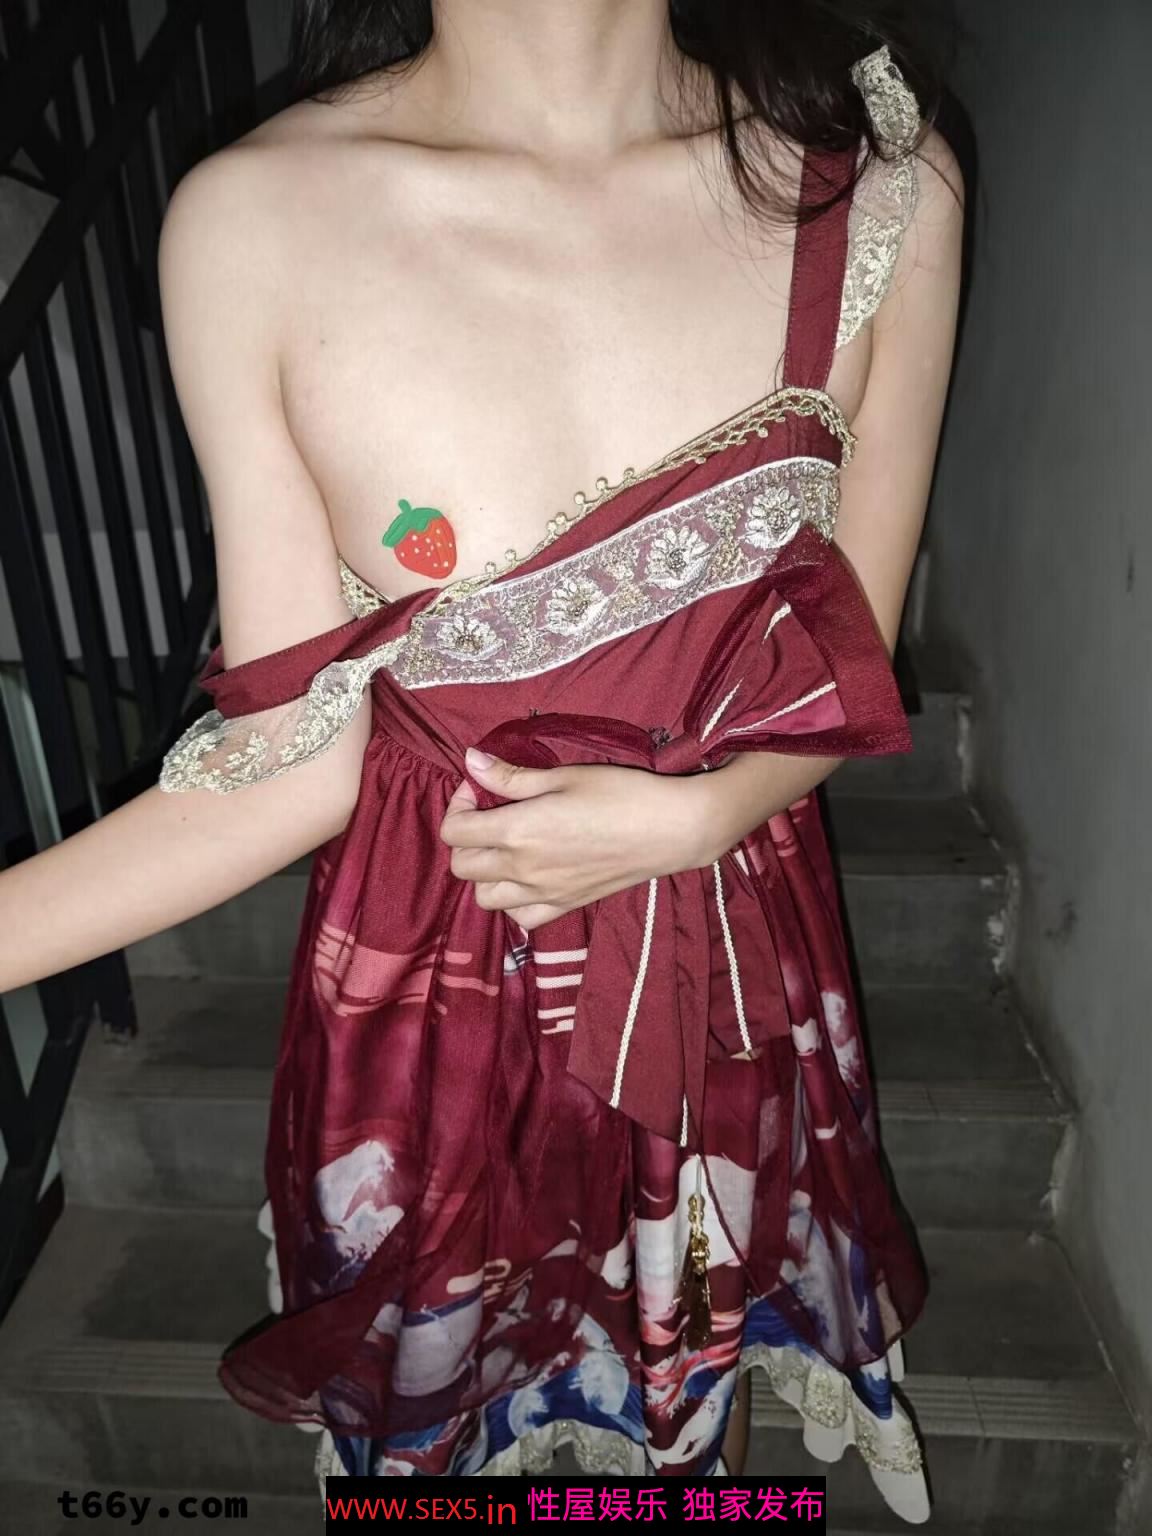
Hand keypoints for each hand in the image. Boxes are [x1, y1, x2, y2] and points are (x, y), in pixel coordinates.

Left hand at [439, 748, 715, 929]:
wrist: (670, 830)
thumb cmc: (619, 793)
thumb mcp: (562, 776)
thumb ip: (510, 776)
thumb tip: (470, 760)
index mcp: (517, 832)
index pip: (454, 831)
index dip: (458, 804)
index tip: (479, 787)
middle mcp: (523, 869)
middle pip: (461, 866)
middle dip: (465, 838)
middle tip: (489, 815)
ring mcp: (543, 894)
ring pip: (484, 898)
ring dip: (485, 874)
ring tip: (506, 849)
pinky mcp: (565, 907)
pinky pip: (520, 918)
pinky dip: (513, 901)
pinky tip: (527, 878)